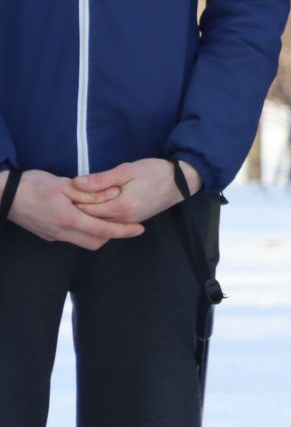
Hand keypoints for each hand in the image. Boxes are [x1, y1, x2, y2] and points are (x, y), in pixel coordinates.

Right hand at [2, 168, 144, 248]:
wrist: (2, 196)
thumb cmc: (32, 185)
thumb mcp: (63, 184)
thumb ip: (90, 192)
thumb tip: (114, 195)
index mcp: (69, 219)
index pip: (103, 230)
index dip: (124, 231)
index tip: (140, 229)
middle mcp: (62, 232)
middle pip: (96, 241)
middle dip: (112, 234)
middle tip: (124, 221)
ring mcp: (53, 236)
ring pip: (84, 241)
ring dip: (97, 233)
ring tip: (106, 217)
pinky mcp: (47, 235)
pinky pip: (72, 238)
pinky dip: (84, 231)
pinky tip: (86, 217)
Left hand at [71, 157, 197, 226]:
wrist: (182, 181)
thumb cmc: (156, 172)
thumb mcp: (127, 170)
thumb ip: (101, 179)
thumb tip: (76, 183)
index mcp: (122, 207)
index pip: (88, 210)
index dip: (73, 202)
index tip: (63, 194)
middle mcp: (125, 219)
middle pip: (92, 220)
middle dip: (78, 210)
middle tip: (65, 199)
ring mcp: (130, 222)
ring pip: (101, 223)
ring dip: (88, 215)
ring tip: (76, 203)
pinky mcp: (134, 221)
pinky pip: (111, 223)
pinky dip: (100, 217)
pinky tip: (93, 208)